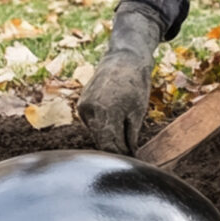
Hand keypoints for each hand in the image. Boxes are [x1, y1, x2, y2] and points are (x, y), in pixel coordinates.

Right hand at [77, 1, 162, 154]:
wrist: (124, 59)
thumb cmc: (135, 85)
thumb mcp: (137, 112)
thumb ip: (130, 136)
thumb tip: (129, 155)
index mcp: (106, 112)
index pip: (109, 145)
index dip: (120, 156)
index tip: (131, 161)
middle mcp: (90, 110)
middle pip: (100, 141)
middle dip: (114, 149)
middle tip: (129, 155)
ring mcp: (83, 107)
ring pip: (95, 133)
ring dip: (107, 139)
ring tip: (123, 141)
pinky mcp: (82, 104)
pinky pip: (91, 123)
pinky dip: (101, 128)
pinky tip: (113, 126)